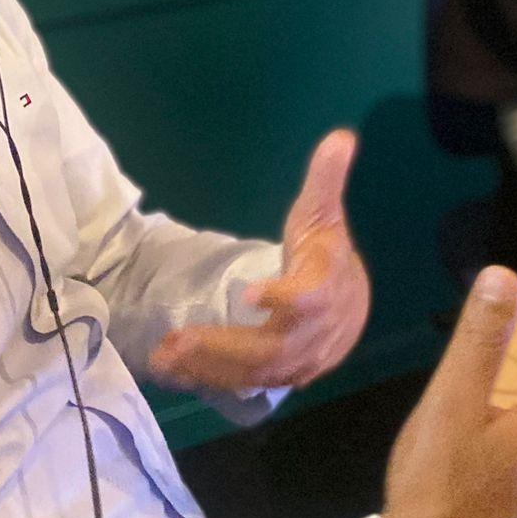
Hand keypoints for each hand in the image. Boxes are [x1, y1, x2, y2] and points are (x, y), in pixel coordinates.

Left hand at [147, 129, 369, 393]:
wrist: (352, 303)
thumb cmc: (327, 254)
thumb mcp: (324, 213)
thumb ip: (327, 179)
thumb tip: (342, 136)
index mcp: (325, 286)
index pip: (309, 296)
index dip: (282, 298)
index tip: (249, 293)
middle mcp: (314, 331)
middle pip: (271, 347)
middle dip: (223, 346)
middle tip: (177, 340)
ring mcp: (299, 359)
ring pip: (254, 371)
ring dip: (209, 367)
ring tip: (164, 358)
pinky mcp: (282, 374)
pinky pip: (246, 382)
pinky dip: (210, 380)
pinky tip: (174, 372)